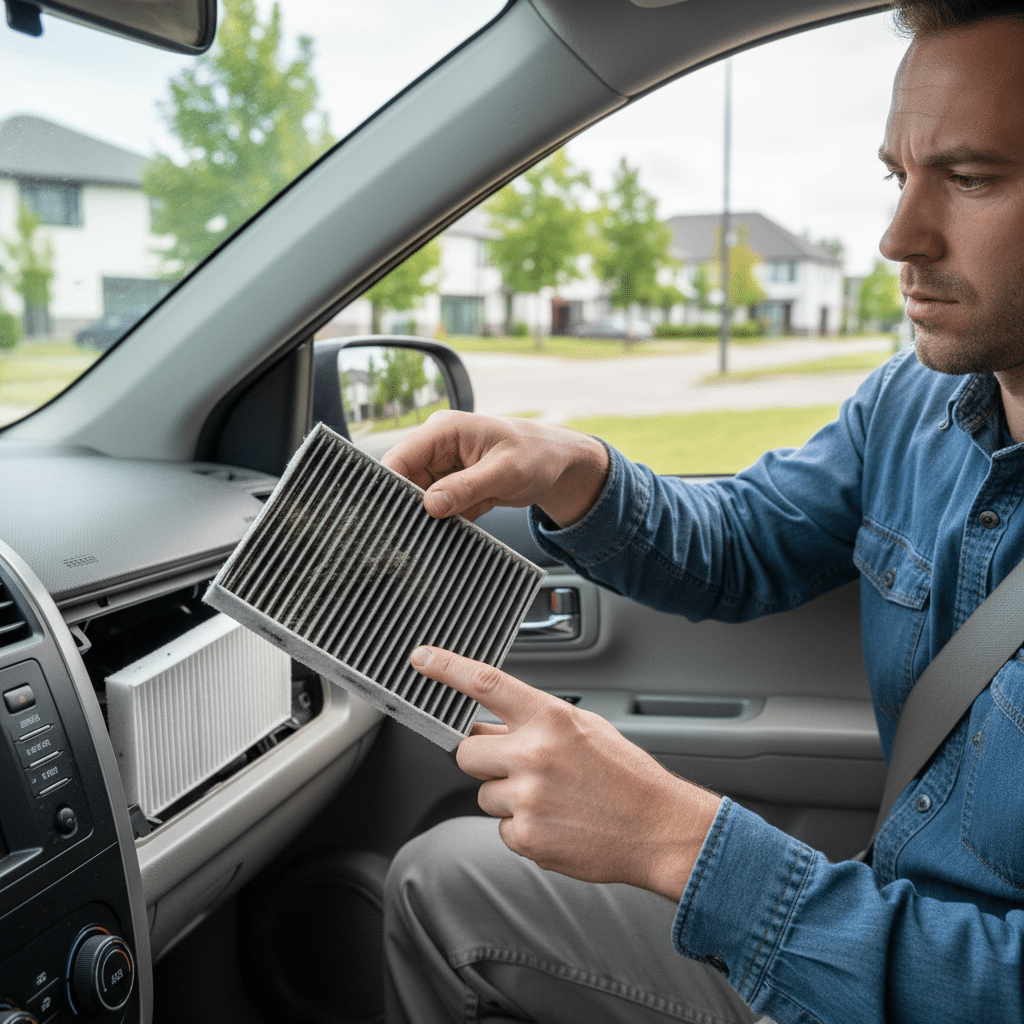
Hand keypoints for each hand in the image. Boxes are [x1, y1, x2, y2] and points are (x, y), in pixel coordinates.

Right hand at [381, 411, 608, 526]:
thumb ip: (468, 486)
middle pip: (404, 480)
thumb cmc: (537, 454)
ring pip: (417, 498)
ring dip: (428, 518)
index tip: (391, 514)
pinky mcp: (452, 487)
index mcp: (444, 429)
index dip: (389, 484)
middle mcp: (438, 447)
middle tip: (418, 532)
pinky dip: (444, 523)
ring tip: (445, 531)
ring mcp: (444, 468)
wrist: (558, 464)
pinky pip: (436, 509)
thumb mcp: (505, 471)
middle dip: (409, 506)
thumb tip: (430, 504)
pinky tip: (456, 531)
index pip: (400, 456)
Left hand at [410, 645, 721, 900]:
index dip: (446, 668)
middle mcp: (534, 754)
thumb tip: (491, 726)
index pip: (485, 684)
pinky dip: (521, 827)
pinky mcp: (525, 836)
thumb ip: (536, 723)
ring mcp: (527, 797)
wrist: (659, 829)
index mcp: (550, 718)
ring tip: (552, 799)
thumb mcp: (585, 729)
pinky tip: (556, 822)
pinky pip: (501, 827)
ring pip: (484, 793)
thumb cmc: (626, 777)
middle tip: (517, 767)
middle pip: (466, 751)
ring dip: (507, 796)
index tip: (421, 659)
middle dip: (483, 759)